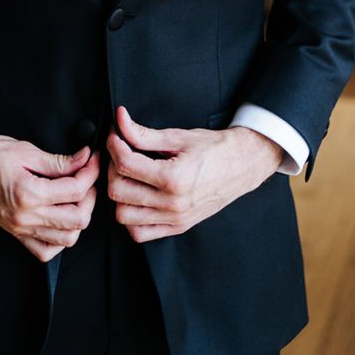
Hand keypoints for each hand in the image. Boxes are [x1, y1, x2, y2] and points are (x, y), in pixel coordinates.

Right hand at [0, 132, 99, 261]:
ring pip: (66, 239)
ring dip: (79, 218)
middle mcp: (25, 217)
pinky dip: (59, 239)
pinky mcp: (14, 233)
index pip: (75, 190)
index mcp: (27, 193)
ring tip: (77, 196)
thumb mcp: (24, 150)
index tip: (92, 158)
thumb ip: (58, 161)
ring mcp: (19, 229)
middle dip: (90, 196)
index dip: (90, 172)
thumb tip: (84, 159)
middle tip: (88, 176)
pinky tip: (60, 219)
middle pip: (78, 219)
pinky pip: (44, 251)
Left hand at [106, 106, 283, 242]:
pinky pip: (139, 233)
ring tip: (129, 176)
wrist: (242, 165)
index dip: (114, 145)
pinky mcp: (177, 227)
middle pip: (118, 191)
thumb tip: (119, 121)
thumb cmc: (214, 149)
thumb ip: (143, 133)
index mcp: (174, 178)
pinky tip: (137, 198)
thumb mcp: (177, 136)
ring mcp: (175, 219)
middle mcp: (173, 203)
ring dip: (120, 194)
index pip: (125, 164)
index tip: (115, 135)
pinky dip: (132, 218)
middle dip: (113, 168)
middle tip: (121, 153)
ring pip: (123, 215)